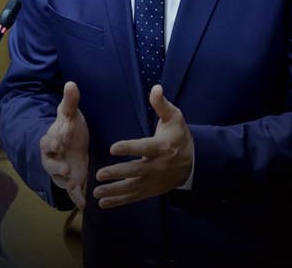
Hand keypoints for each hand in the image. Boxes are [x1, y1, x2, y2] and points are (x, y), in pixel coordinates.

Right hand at [39, 81, 89, 208]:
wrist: (72, 143)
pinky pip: (72, 191)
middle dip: (55, 167)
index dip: (51, 143)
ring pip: (60, 179)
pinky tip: (84, 204)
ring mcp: (61, 171)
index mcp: (51, 140)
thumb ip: (70, 101)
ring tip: (74, 186)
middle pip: (50, 164)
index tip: (57, 143)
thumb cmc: (70, 127)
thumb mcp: (70, 114)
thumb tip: (71, 83)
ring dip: (66, 184)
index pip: (47, 141)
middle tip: (64, 170)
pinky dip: (76, 198)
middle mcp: (53, 157)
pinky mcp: (71, 180)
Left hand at [94, 85, 192, 208]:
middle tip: (99, 174)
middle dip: (117, 174)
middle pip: (135, 171)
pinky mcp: (151, 190)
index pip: (144, 148)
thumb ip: (162, 104)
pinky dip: (119, 201)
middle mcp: (157, 166)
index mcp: (162, 147)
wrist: (194, 161)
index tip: (113, 147)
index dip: (129, 148)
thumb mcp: (175, 117)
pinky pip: (134, 197)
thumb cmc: (179, 135)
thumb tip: (156, 87)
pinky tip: (103, 204)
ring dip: (114, 191)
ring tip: (97, 193)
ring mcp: (154, 180)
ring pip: (132, 187)